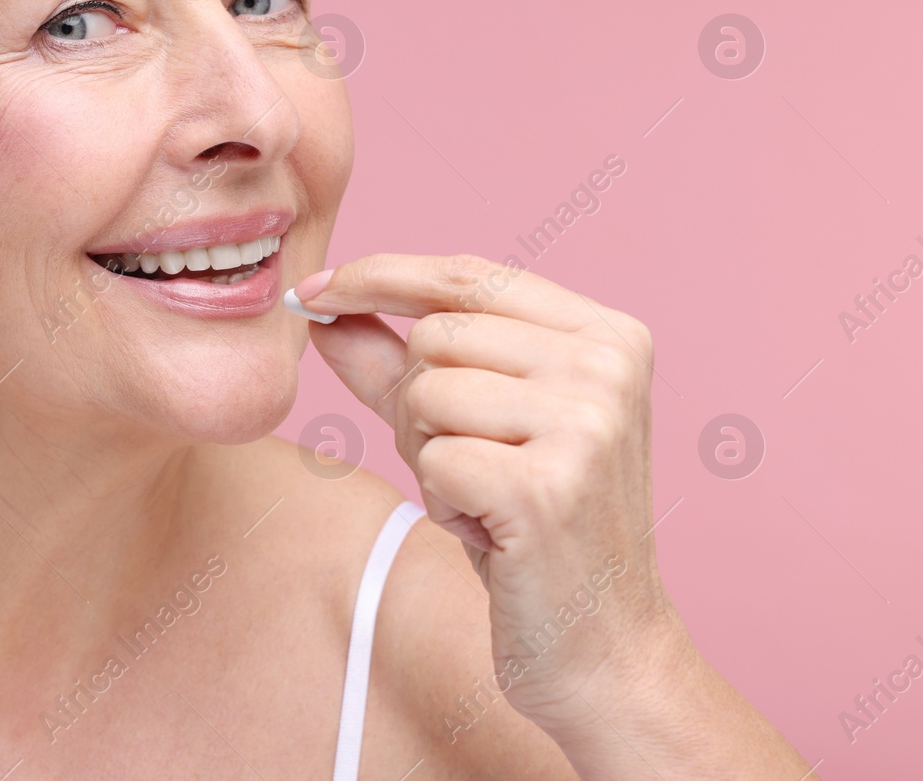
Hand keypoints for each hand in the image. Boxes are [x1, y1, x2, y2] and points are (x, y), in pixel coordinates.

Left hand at [295, 253, 685, 734]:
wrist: (603, 648)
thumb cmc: (534, 532)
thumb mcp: (468, 427)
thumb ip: (396, 364)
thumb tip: (322, 307)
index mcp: (607, 334)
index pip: (468, 274)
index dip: (381, 276)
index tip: (314, 288)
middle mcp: (608, 365)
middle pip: (434, 336)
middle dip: (416, 402)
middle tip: (467, 464)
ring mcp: (587, 422)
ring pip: (426, 394)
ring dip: (429, 456)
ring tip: (486, 498)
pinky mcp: (551, 485)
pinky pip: (434, 460)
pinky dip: (443, 502)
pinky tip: (493, 533)